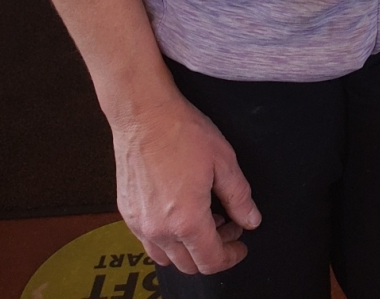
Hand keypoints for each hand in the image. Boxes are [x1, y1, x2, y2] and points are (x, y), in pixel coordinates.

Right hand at [112, 93, 260, 275]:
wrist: (144, 115)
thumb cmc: (182, 132)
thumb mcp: (223, 161)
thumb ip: (239, 196)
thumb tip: (251, 220)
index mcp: (186, 220)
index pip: (211, 261)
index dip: (231, 257)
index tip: (241, 245)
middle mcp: (159, 230)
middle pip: (189, 265)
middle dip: (214, 251)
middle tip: (229, 226)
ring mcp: (139, 224)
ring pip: (168, 257)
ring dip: (190, 248)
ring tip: (206, 219)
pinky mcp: (127, 214)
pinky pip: (149, 242)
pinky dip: (169, 239)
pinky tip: (181, 213)